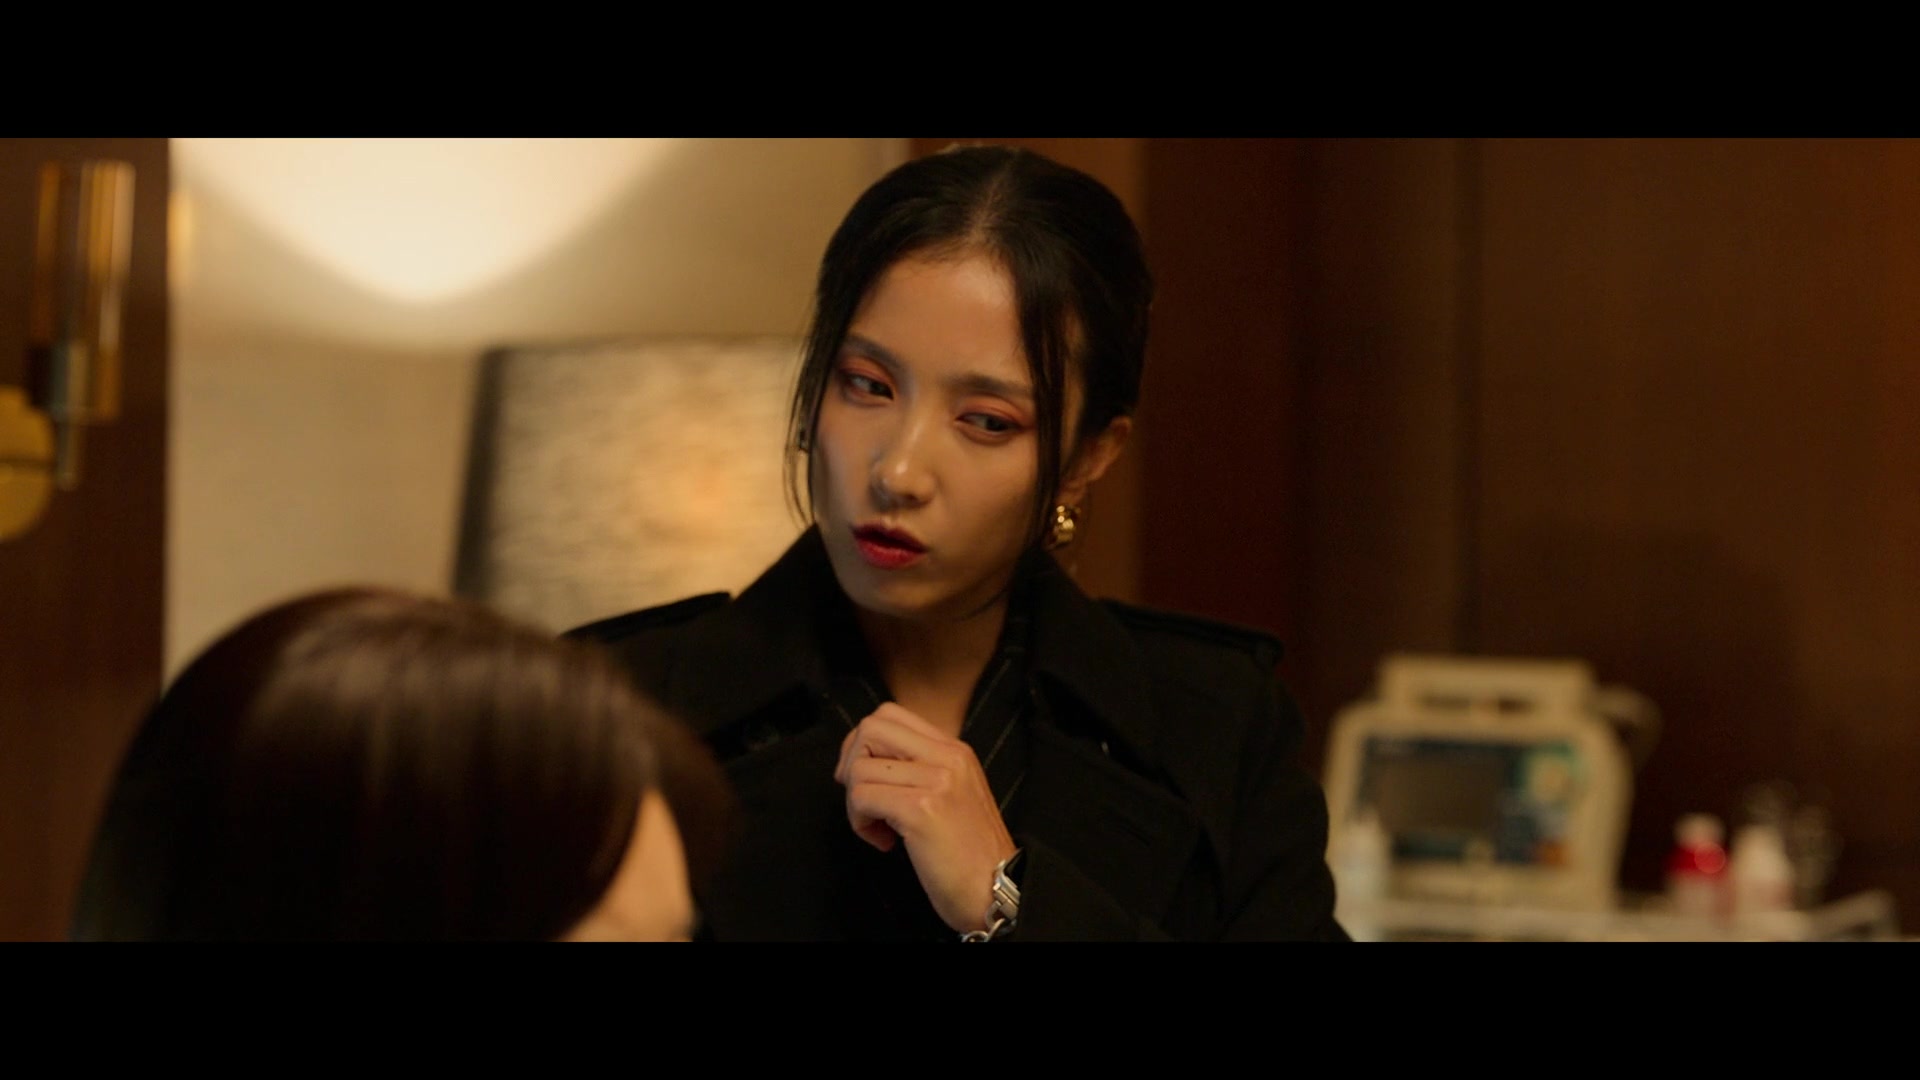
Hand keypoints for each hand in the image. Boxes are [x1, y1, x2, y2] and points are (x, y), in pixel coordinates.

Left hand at [834, 702, 1016, 932]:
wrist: (999, 891)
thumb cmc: (970, 855)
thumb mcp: (953, 795)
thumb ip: (921, 770)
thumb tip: (867, 760)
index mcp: (955, 751)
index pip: (890, 714)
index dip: (863, 744)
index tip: (867, 778)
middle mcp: (948, 757)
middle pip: (871, 727)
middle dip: (851, 763)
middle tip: (863, 799)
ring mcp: (937, 781)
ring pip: (860, 766)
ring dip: (855, 802)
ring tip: (879, 827)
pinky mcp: (921, 809)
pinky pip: (862, 796)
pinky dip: (860, 822)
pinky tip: (885, 842)